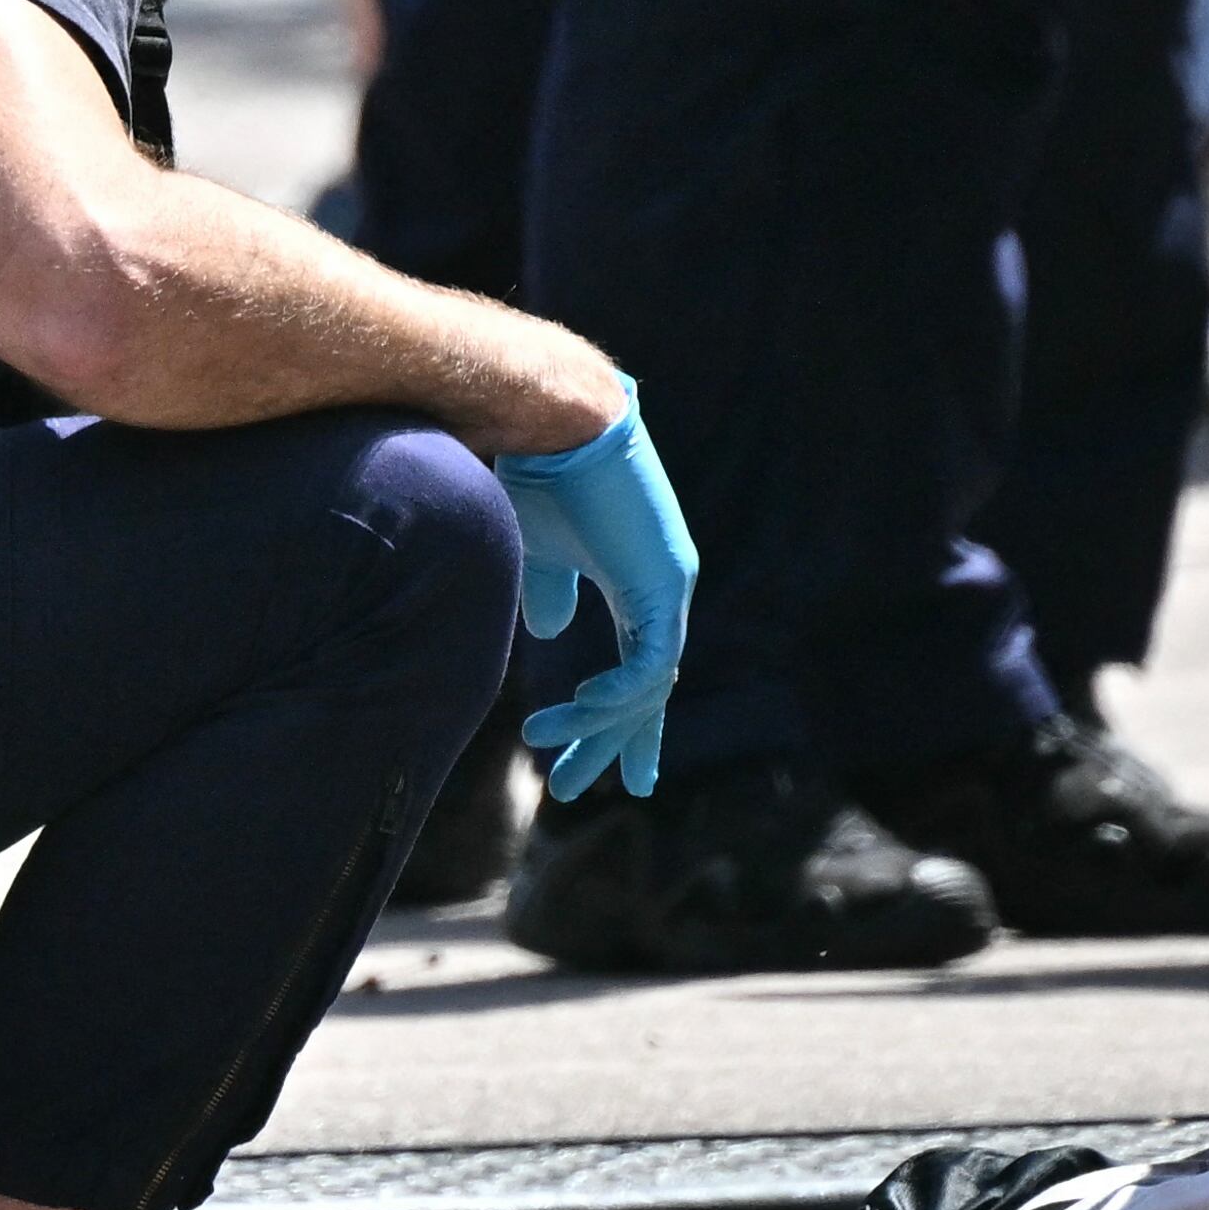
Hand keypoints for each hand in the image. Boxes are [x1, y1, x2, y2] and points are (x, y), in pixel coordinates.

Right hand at [496, 381, 699, 799]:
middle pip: (648, 692)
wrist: (551, 419)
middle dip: (611, 745)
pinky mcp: (665, 584)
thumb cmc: (540, 472)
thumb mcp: (538, 550)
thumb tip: (549, 633)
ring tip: (552, 755)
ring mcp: (671, 588)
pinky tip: (577, 715)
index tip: (608, 769)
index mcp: (641, 584)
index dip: (623, 721)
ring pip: (646, 688)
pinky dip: (613, 698)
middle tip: (575, 790)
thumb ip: (550, 593)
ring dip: (594, 728)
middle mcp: (665, 590)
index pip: (642, 669)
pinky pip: (647, 667)